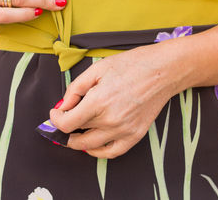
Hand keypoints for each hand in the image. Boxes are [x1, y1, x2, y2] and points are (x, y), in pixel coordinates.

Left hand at [50, 43, 184, 158]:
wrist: (162, 70)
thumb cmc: (131, 65)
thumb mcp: (96, 69)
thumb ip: (75, 89)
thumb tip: (63, 105)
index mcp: (98, 102)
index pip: (66, 123)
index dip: (55, 119)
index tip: (55, 112)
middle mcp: (110, 120)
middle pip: (76, 134)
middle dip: (65, 126)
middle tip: (64, 118)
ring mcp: (124, 130)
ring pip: (90, 147)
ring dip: (77, 141)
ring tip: (75, 131)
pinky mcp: (135, 135)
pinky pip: (112, 153)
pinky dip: (98, 152)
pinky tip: (92, 145)